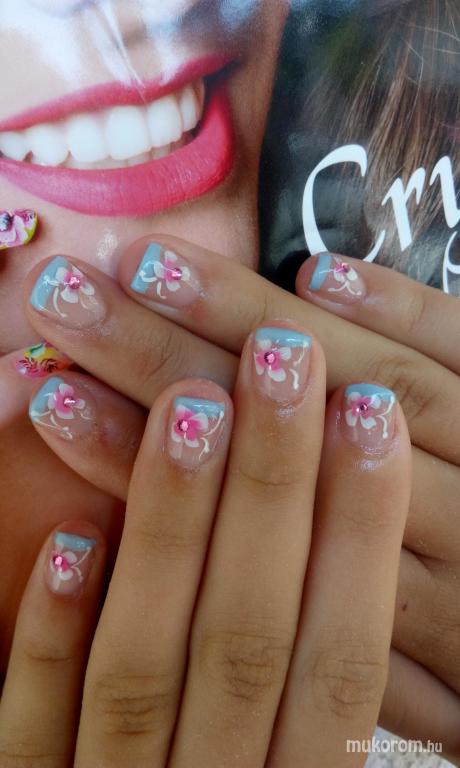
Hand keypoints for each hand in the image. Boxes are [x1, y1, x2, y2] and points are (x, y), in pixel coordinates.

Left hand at [0, 324, 412, 766]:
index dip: (361, 530)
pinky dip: (51, 636)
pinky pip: (34, 727)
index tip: (369, 407)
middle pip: (250, 633)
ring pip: (146, 662)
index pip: (342, 653)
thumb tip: (356, 566)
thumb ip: (327, 687)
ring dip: (171, 529)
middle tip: (282, 356)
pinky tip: (69, 537)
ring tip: (187, 405)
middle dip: (275, 490)